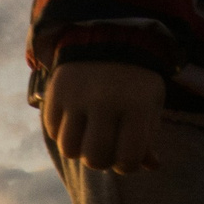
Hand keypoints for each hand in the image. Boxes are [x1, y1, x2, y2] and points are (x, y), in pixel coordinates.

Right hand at [42, 61, 164, 173]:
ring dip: (79, 148)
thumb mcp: (150, 103)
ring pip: (68, 149)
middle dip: (101, 160)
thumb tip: (150, 166)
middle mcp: (105, 100)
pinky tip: (75, 119)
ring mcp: (77, 96)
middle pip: (94, 159)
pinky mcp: (56, 92)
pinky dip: (62, 131)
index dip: (127, 165)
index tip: (126, 155)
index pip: (128, 160)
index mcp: (137, 105)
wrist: (107, 36)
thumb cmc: (135, 80)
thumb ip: (149, 137)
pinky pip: (52, 130)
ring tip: (88, 135)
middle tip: (105, 146)